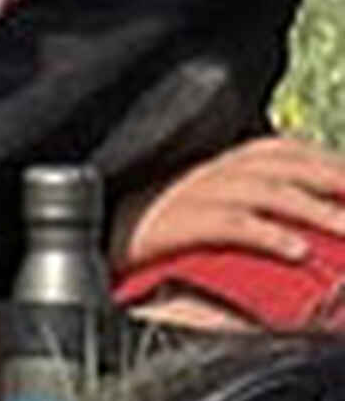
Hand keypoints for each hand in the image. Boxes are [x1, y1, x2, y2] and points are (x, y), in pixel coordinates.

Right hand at [110, 135, 344, 274]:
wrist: (81, 244)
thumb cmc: (146, 233)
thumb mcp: (195, 206)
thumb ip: (237, 202)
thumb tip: (289, 222)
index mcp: (214, 162)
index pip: (280, 148)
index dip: (321, 160)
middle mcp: (206, 170)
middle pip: (282, 162)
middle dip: (331, 177)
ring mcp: (189, 194)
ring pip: (264, 190)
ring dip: (314, 209)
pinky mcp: (173, 223)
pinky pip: (229, 224)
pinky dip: (267, 234)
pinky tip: (298, 251)